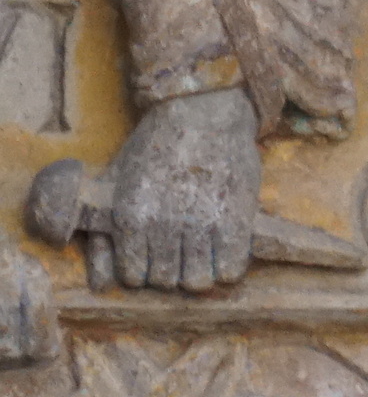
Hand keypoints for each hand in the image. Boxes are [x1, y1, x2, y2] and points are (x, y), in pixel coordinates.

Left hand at [97, 88, 260, 293]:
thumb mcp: (116, 184)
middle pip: (167, 281)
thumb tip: (101, 284)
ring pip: (198, 280)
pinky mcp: (237, 219)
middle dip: (172, 272)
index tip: (154, 256)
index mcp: (130, 217)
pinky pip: (230, 268)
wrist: (203, 112)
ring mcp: (202, 223)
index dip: (144, 269)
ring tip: (201, 254)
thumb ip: (101, 231)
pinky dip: (226, 267)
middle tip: (179, 254)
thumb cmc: (155, 147)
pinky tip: (223, 249)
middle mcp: (164, 225)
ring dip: (199, 272)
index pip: (134, 276)